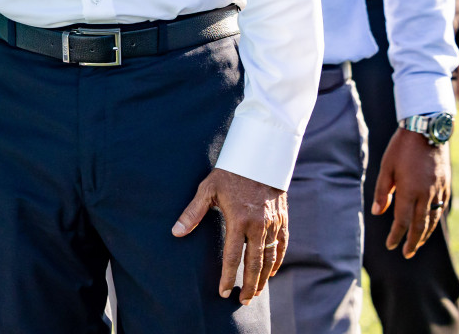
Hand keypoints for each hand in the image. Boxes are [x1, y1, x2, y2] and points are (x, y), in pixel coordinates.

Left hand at [173, 168, 286, 303]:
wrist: (261, 156)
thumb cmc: (230, 172)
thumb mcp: (208, 189)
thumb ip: (193, 212)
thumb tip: (176, 232)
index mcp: (239, 219)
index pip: (232, 256)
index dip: (227, 276)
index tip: (223, 291)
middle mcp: (258, 225)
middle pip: (254, 263)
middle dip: (249, 285)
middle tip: (243, 301)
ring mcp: (273, 224)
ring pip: (270, 258)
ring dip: (263, 278)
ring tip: (256, 292)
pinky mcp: (282, 220)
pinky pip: (282, 245)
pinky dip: (277, 261)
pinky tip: (271, 273)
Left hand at [373, 128, 449, 257]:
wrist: (426, 130)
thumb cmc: (401, 148)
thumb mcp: (386, 167)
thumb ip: (383, 192)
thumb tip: (378, 212)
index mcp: (409, 190)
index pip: (402, 221)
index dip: (396, 235)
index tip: (390, 245)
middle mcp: (426, 194)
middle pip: (420, 225)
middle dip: (413, 242)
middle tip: (406, 254)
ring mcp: (438, 190)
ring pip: (432, 219)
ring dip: (425, 234)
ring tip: (417, 244)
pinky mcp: (445, 184)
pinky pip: (441, 207)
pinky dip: (435, 220)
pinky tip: (429, 224)